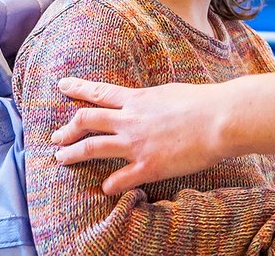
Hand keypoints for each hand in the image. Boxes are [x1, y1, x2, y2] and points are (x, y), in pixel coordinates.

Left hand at [49, 78, 226, 192]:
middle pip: (87, 121)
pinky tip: (106, 188)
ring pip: (93, 148)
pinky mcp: (148, 166)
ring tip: (61, 159)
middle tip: (55, 138)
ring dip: (73, 154)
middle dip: (67, 129)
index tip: (62, 86)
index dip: (78, 89)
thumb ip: (151, 101)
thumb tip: (144, 104)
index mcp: (138, 99)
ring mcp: (136, 144)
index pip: (99, 92)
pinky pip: (120, 179)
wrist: (219, 119)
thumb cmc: (202, 102)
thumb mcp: (170, 93)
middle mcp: (130, 120)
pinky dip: (110, 185)